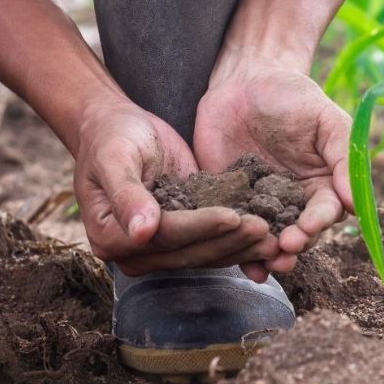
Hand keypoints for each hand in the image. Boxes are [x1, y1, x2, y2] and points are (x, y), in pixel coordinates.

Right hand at [73, 96, 277, 275]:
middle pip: (189, 252)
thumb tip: (142, 232)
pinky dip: (238, 241)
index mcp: (110, 236)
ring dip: (240, 246)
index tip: (232, 216)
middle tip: (264, 229)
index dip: (199, 227)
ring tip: (272, 236)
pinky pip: (212, 244)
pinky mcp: (182, 236)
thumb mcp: (114, 157)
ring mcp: (160, 248)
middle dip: (228, 241)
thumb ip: (126, 194)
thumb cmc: (111, 137)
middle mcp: (135, 251)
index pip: (164, 237)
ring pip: (205, 254)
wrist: (117, 128)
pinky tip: (266, 235)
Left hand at [194, 50, 353, 273]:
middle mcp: (293, 201)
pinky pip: (233, 230)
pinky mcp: (228, 202)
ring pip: (268, 240)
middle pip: (299, 234)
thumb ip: (344, 156)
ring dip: (268, 256)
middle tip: (284, 250)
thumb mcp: (326, 119)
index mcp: (321, 184)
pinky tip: (241, 266)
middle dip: (294, 245)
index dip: (318, 223)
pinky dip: (236, 250)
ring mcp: (260, 204)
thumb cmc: (292, 96)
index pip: (325, 211)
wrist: (244, 81)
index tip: (308, 227)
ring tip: (265, 264)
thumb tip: (354, 202)